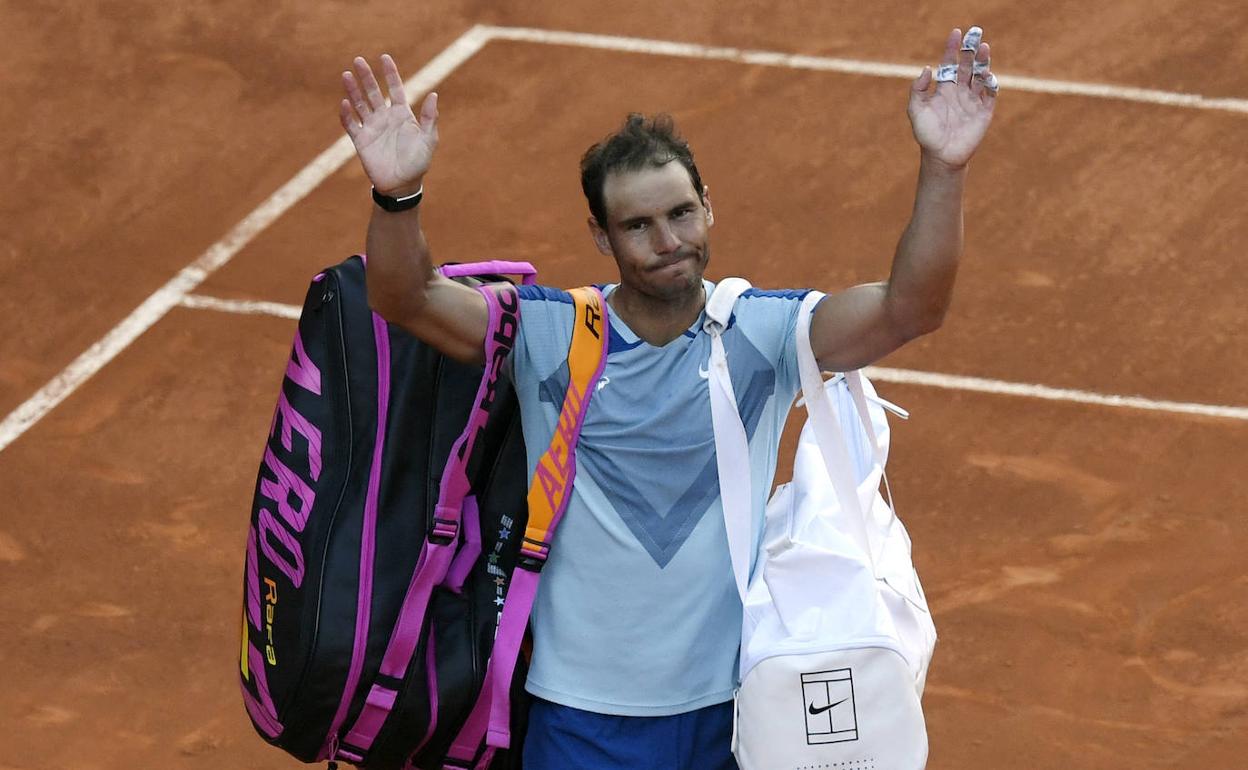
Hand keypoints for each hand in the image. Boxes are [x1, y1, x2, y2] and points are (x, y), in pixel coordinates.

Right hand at [339, 54, 436, 196]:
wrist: (402, 184)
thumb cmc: (418, 162)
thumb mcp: (429, 140)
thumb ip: (430, 118)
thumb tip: (434, 94)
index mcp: (401, 114)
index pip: (395, 89)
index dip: (390, 73)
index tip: (384, 57)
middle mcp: (385, 117)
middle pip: (373, 92)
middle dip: (366, 77)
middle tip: (358, 60)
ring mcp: (372, 128)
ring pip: (359, 104)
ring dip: (353, 90)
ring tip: (346, 75)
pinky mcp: (361, 141)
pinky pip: (351, 124)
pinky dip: (347, 114)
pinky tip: (344, 103)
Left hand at [908, 28, 997, 169]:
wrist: (941, 156)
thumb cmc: (927, 134)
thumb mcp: (916, 110)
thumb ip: (918, 89)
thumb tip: (927, 69)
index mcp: (944, 89)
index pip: (950, 63)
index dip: (953, 48)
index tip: (956, 33)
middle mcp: (960, 91)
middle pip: (968, 65)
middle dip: (971, 48)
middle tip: (975, 32)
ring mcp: (973, 100)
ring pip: (981, 75)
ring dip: (983, 61)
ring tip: (983, 47)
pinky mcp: (984, 111)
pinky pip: (990, 93)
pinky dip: (991, 83)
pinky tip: (986, 75)